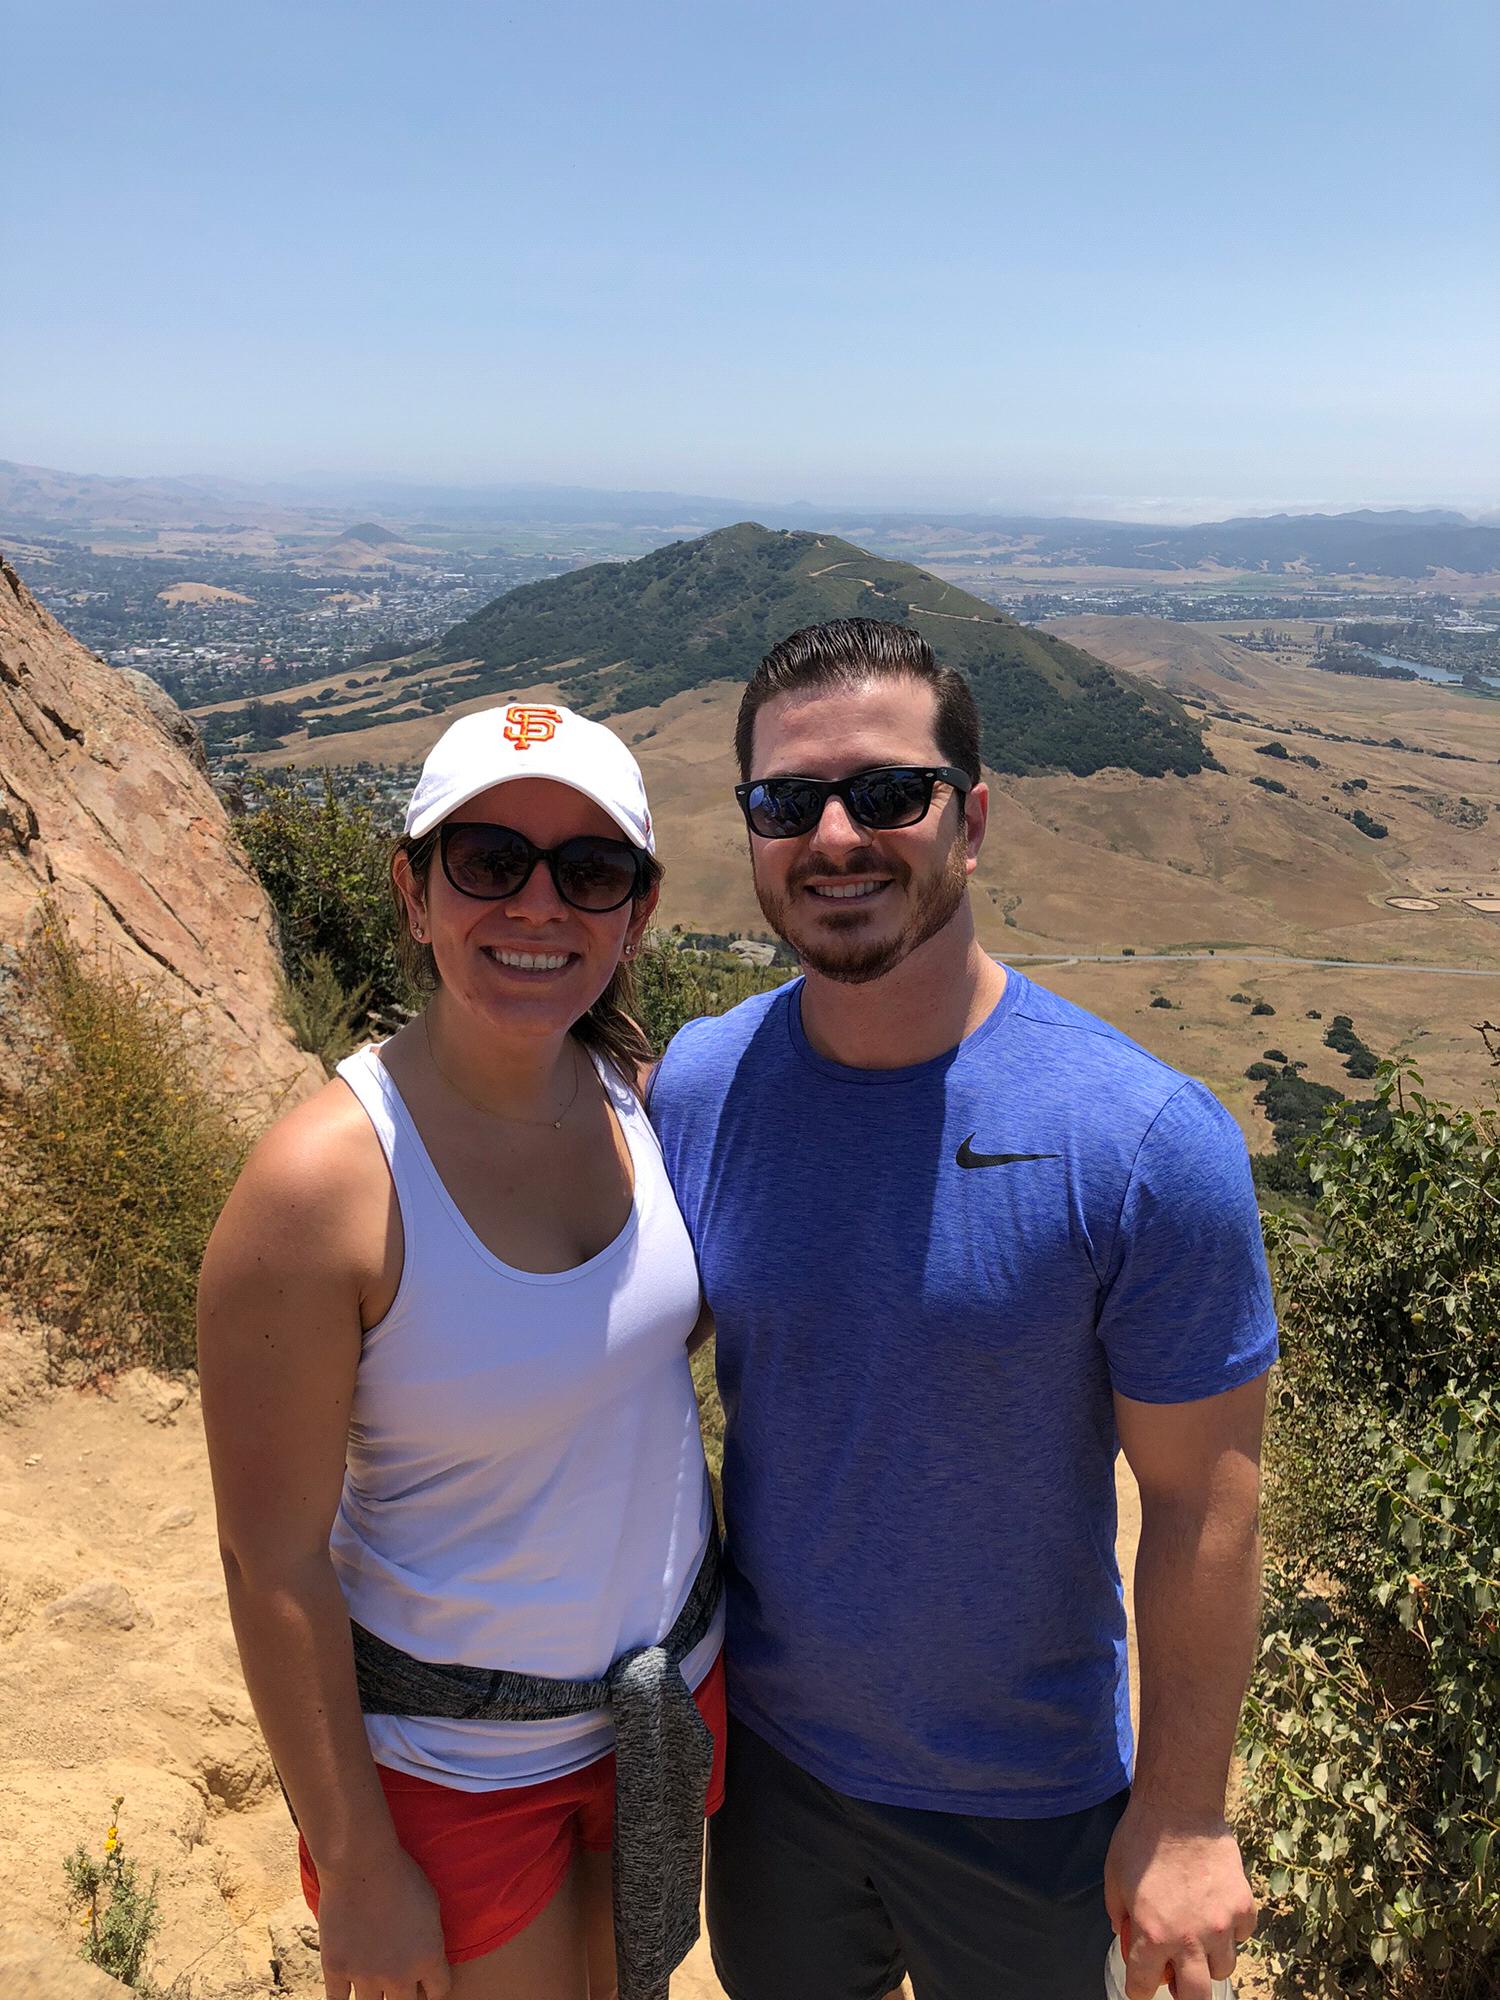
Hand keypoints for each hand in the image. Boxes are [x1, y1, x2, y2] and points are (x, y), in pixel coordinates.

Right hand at [316, 1842, 452, 1999]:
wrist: (362, 1864)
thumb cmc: (402, 1875)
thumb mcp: (432, 1904)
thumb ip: (431, 1938)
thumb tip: (428, 1956)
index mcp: (428, 1958)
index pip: (439, 1991)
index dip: (434, 1985)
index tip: (427, 1979)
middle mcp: (399, 1976)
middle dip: (407, 1995)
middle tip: (400, 1982)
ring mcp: (366, 1976)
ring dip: (376, 1999)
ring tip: (375, 1984)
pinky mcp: (337, 1970)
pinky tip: (347, 1993)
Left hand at [1104, 1799, 1256, 1998]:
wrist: (1179, 1805)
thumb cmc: (1140, 1838)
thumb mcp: (1113, 1878)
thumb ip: (1118, 1914)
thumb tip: (1125, 1934)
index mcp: (1153, 1935)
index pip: (1143, 1986)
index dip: (1138, 1987)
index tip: (1140, 1982)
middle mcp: (1190, 1939)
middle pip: (1195, 1998)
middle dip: (1182, 1994)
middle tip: (1176, 1977)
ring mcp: (1221, 1925)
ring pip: (1222, 1969)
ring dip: (1208, 1960)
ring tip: (1198, 1936)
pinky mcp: (1243, 1907)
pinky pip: (1241, 1936)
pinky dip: (1230, 1931)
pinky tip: (1217, 1910)